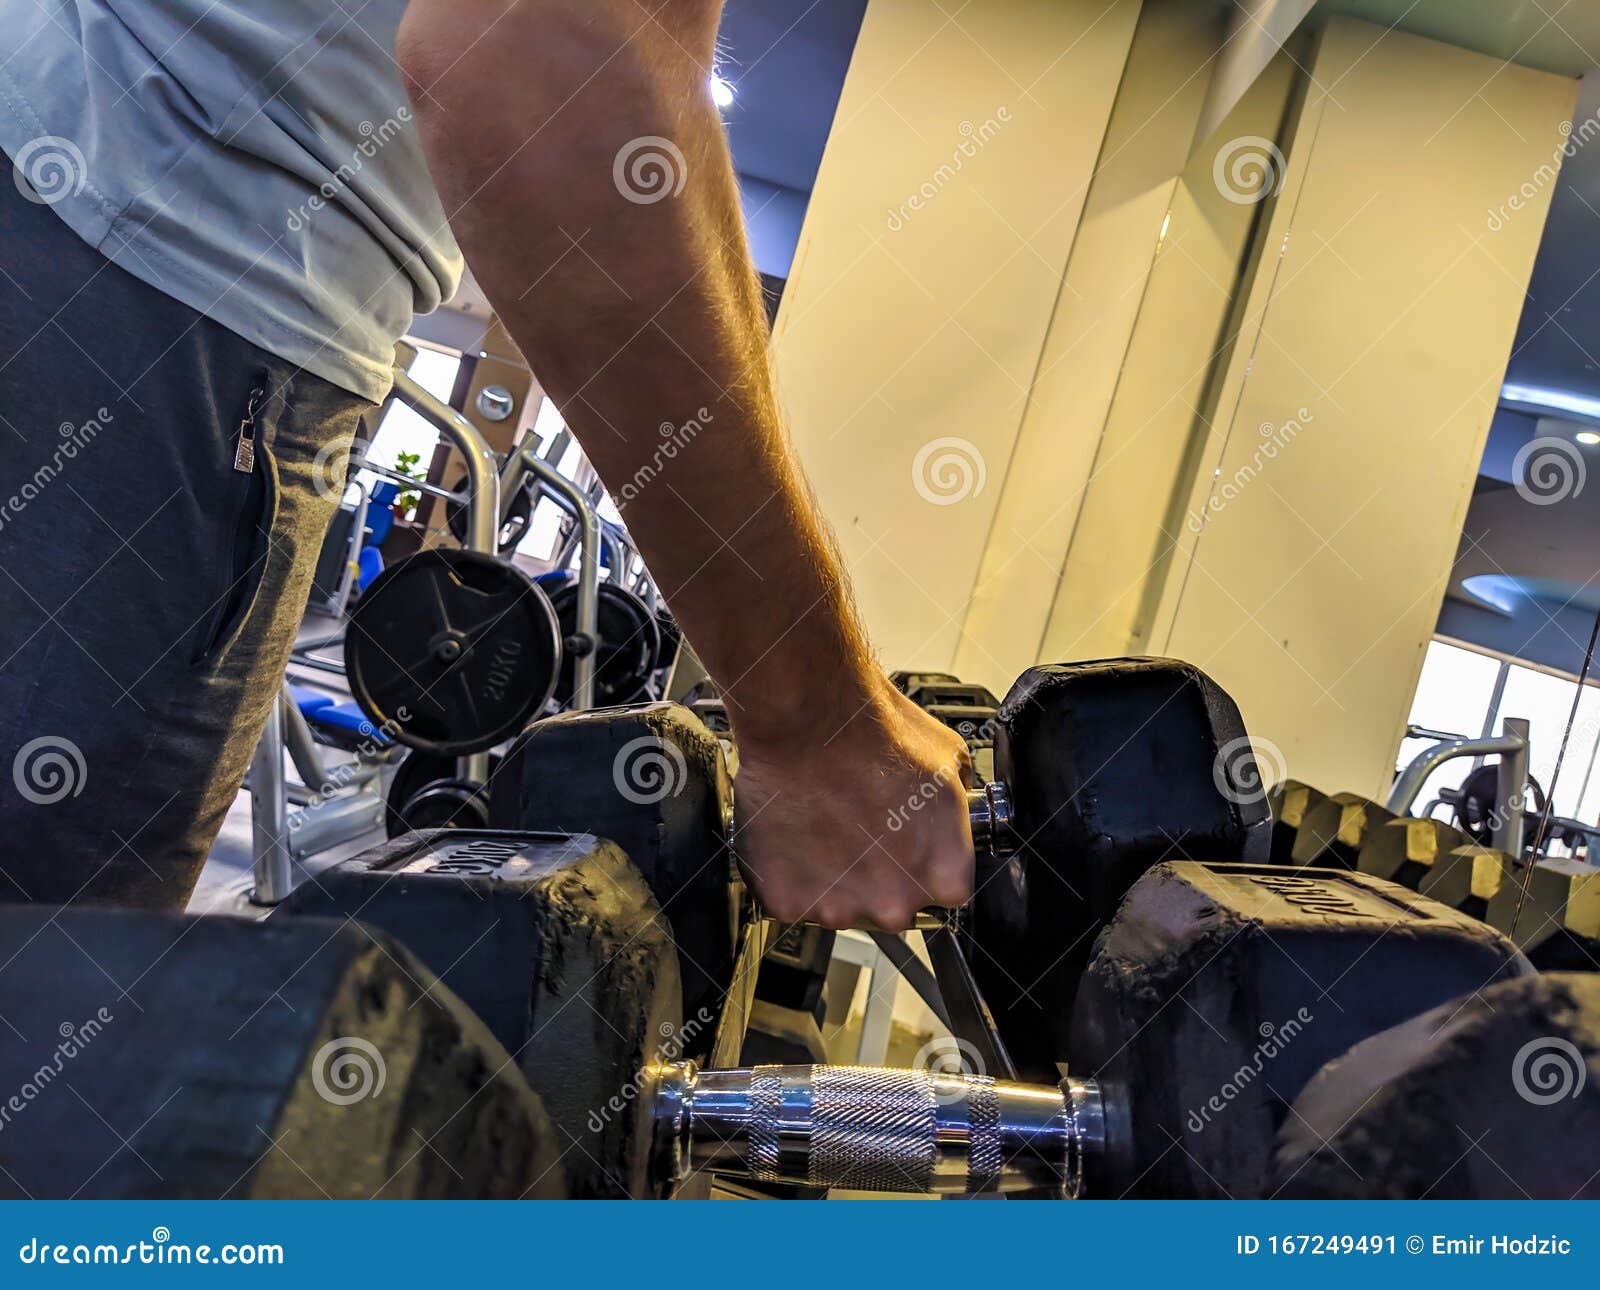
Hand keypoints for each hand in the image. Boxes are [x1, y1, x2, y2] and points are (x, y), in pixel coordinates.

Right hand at [731, 680, 974, 930]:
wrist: (810, 720)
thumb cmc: (875, 733)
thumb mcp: (950, 761)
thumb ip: (957, 810)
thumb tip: (951, 816)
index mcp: (944, 876)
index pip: (944, 891)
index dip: (923, 862)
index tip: (907, 842)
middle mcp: (895, 904)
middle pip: (890, 906)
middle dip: (878, 875)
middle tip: (861, 828)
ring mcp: (838, 908)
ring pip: (838, 906)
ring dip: (832, 877)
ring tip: (825, 826)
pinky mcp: (787, 902)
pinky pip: (792, 900)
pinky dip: (790, 875)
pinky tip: (797, 835)